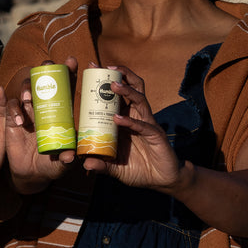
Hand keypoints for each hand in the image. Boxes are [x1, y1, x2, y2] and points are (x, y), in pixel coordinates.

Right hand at [3, 57, 77, 193]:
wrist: (32, 174)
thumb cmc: (52, 164)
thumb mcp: (61, 164)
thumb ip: (66, 159)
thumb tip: (70, 156)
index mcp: (60, 112)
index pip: (66, 87)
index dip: (69, 72)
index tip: (71, 61)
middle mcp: (44, 107)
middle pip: (44, 81)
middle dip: (45, 70)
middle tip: (47, 66)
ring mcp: (28, 111)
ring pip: (27, 89)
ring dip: (28, 89)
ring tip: (29, 100)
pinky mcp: (12, 119)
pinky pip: (11, 106)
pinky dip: (15, 110)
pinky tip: (20, 122)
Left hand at [82, 66, 182, 188]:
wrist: (162, 180)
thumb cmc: (139, 169)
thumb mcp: (116, 168)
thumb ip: (102, 165)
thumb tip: (85, 163)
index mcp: (126, 119)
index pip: (116, 95)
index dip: (106, 81)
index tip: (91, 68)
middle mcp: (137, 117)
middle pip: (132, 88)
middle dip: (120, 75)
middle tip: (104, 68)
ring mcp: (147, 124)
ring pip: (140, 99)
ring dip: (127, 91)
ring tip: (113, 85)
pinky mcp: (156, 135)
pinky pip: (143, 125)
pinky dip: (131, 121)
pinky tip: (118, 119)